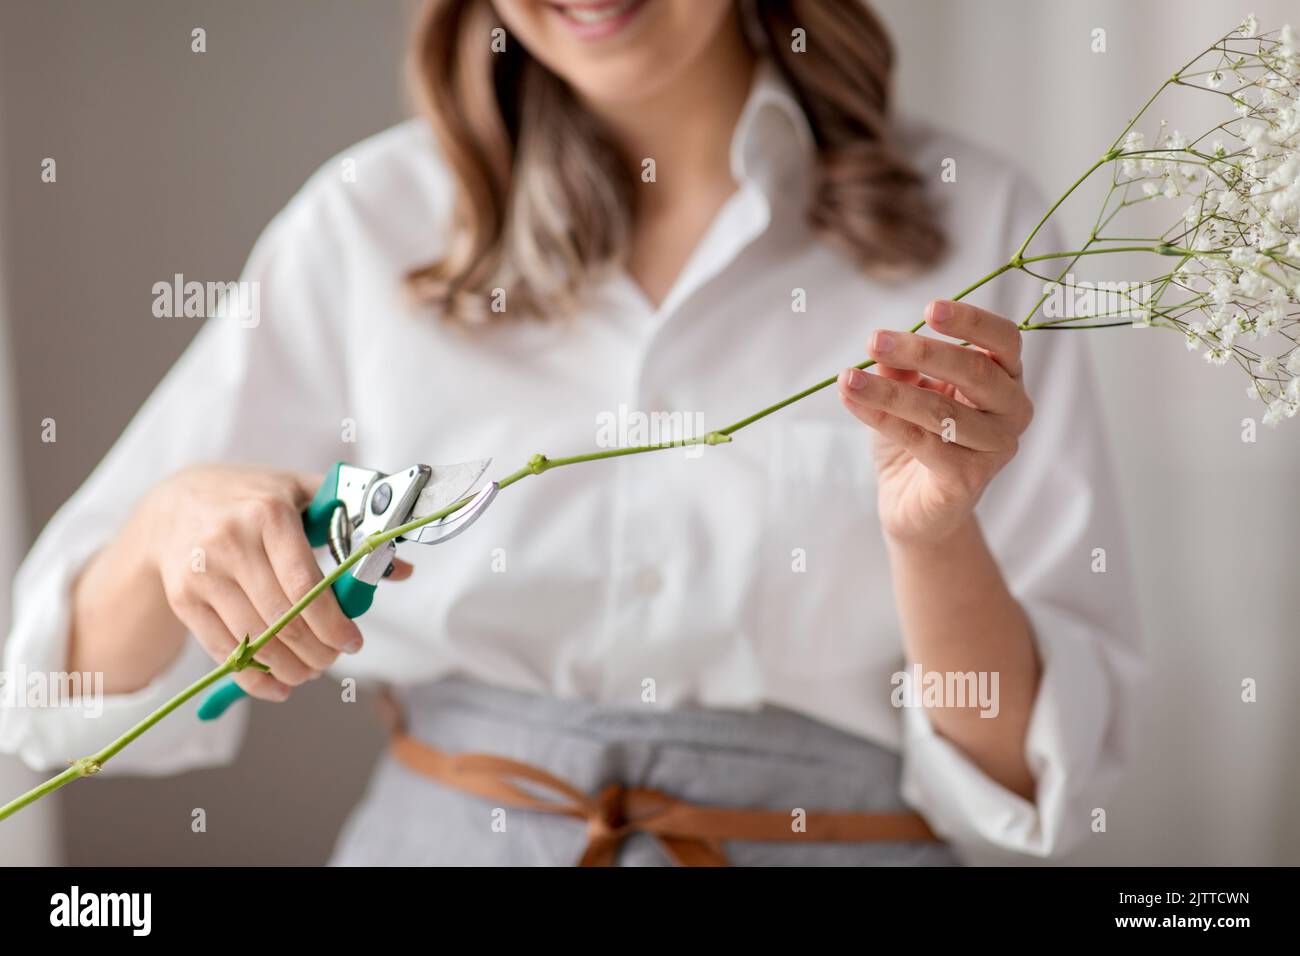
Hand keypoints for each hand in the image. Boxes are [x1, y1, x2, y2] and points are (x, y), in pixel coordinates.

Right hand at [137, 464, 411, 701]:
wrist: (176, 500)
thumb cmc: (253, 496)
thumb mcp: (303, 493)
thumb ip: (353, 527)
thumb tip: (402, 569)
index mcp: (269, 513)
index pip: (305, 584)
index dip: (333, 622)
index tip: (353, 642)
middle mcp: (231, 542)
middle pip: (283, 620)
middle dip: (317, 651)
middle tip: (334, 658)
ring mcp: (203, 572)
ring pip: (255, 641)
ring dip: (290, 668)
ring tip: (310, 670)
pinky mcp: (183, 598)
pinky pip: (223, 651)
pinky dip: (254, 679)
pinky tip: (279, 685)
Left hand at [837, 300, 1032, 546]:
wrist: (914, 506)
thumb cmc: (917, 438)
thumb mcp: (907, 391)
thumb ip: (901, 367)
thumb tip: (881, 346)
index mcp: (1006, 379)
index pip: (1004, 340)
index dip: (971, 321)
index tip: (929, 308)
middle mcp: (1012, 412)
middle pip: (974, 371)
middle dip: (920, 351)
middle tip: (873, 340)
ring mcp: (995, 448)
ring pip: (941, 411)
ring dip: (888, 391)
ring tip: (847, 378)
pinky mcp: (969, 479)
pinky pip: (922, 442)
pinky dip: (882, 419)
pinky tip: (853, 401)